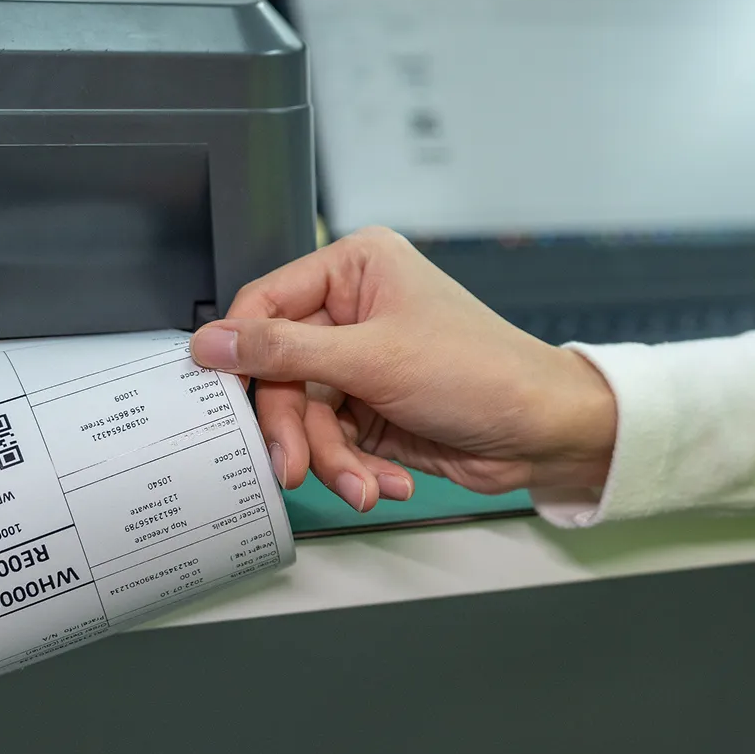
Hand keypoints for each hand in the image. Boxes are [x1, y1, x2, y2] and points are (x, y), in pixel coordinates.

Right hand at [189, 227, 618, 512]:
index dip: (240, 350)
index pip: (266, 302)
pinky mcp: (371, 410)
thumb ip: (285, 353)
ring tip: (363, 485)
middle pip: (279, 371)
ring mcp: (362, 364)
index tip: (218, 392)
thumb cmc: (483, 371)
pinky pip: (332, 443)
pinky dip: (355, 470)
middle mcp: (354, 310)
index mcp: (356, 268)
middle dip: (293, 428)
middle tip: (292, 465)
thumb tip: (212, 342)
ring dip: (331, 460)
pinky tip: (388, 481)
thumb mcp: (374, 359)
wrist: (542, 433)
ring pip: (304, 417)